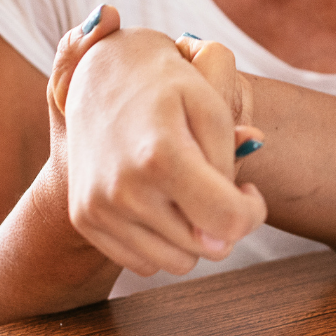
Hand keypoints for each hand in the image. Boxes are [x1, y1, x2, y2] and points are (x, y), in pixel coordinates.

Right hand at [47, 9, 266, 277]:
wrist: (100, 71)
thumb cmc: (167, 85)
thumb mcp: (211, 105)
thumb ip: (230, 164)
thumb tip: (234, 223)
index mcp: (161, 156)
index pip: (227, 221)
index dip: (251, 212)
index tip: (248, 190)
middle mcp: (124, 190)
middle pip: (205, 248)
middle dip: (222, 221)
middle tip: (216, 183)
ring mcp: (99, 208)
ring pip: (176, 263)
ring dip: (193, 236)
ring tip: (188, 191)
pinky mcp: (85, 219)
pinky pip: (143, 262)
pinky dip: (160, 240)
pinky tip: (160, 200)